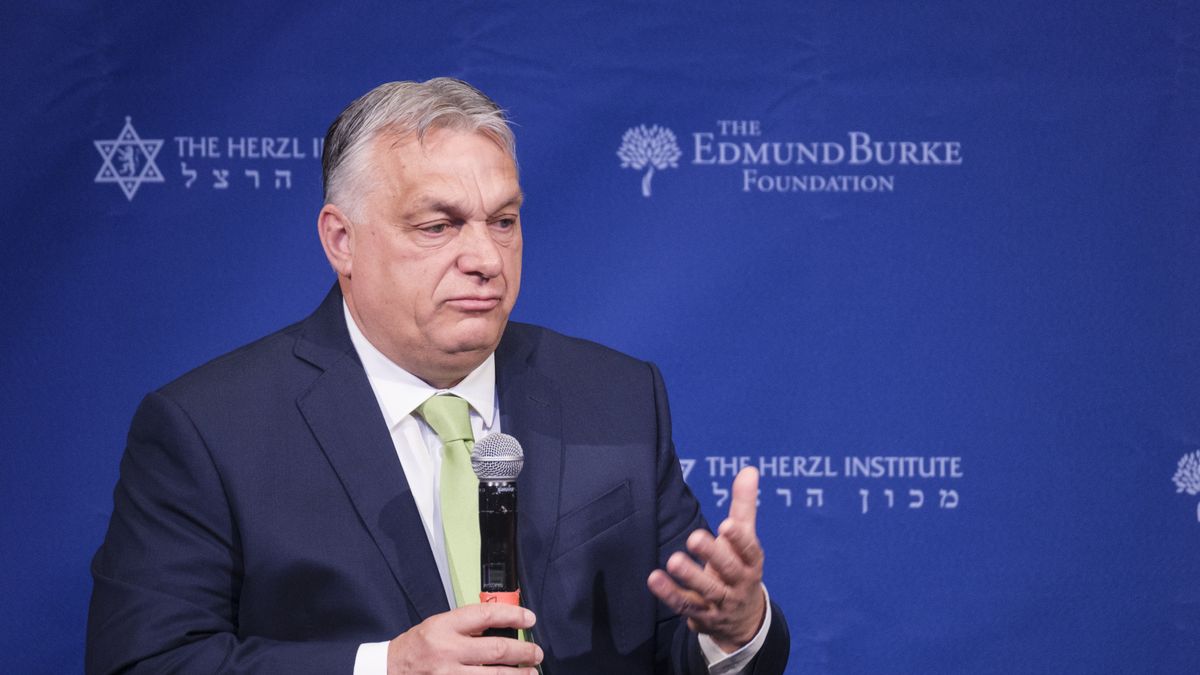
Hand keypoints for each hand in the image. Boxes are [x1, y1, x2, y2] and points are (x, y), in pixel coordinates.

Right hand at [386, 603, 541, 673]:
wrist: (389, 670)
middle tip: (536, 653)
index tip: (529, 618)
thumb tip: (503, 624)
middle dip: (523, 652)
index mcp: (445, 627)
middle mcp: (448, 651)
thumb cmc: (416, 647)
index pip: (487, 615)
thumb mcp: (438, 625)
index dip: (513, 615)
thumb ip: (467, 625)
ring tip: (531, 672)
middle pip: (497, 650)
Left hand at [647, 466, 766, 652]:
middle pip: (728, 570)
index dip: (739, 539)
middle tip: (694, 537)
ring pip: (707, 591)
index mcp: (751, 562)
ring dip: (690, 576)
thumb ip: (744, 505)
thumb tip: (749, 469)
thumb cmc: (739, 566)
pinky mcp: (701, 615)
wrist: (743, 618)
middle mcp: (738, 583)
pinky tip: (654, 579)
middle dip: (713, 555)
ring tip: (674, 560)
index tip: (727, 524)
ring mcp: (720, 602)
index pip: (749, 551)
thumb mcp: (745, 538)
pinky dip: (669, 593)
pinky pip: (684, 605)